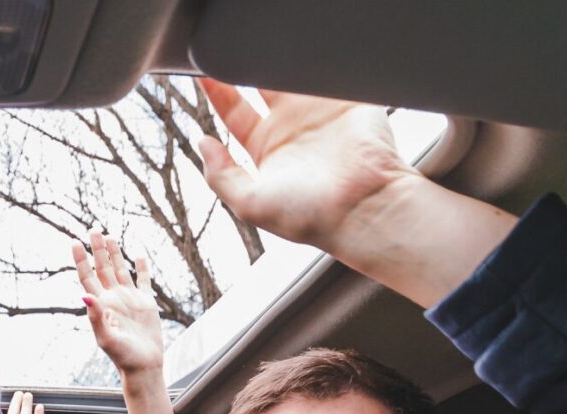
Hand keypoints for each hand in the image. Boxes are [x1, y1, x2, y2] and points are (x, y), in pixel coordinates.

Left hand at [74, 231, 164, 379]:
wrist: (144, 366)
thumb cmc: (123, 356)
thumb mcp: (106, 338)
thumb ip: (95, 317)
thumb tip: (84, 294)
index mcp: (101, 305)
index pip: (87, 277)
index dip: (81, 259)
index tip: (75, 242)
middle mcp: (113, 299)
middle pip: (102, 268)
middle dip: (97, 249)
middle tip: (93, 229)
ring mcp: (129, 299)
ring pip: (120, 270)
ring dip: (115, 253)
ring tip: (109, 236)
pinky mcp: (146, 303)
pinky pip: (143, 280)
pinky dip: (141, 267)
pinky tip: (138, 254)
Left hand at [195, 79, 515, 307]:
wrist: (365, 208)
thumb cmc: (312, 216)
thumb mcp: (251, 204)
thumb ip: (221, 176)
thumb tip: (202, 144)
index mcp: (267, 150)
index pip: (234, 111)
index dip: (217, 91)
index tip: (203, 74)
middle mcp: (291, 128)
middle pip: (258, 83)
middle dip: (242, 65)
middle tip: (228, 50)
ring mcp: (320, 110)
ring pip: (290, 71)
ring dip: (275, 57)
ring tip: (258, 44)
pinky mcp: (348, 98)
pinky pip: (328, 69)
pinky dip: (316, 58)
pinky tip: (299, 49)